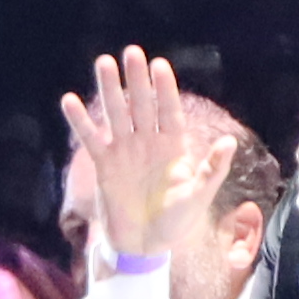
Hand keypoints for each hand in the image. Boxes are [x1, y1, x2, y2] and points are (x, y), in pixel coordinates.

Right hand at [65, 49, 208, 268]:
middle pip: (141, 105)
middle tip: (131, 52)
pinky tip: (69, 100)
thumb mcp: (199, 197)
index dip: (165, 89)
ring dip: (109, 89)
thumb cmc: (175, 223)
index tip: (160, 66)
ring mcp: (125, 151)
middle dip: (137, 80)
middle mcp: (147, 142)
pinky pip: (92, 138)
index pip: (169, 111)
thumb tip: (229, 142)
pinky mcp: (104, 165)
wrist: (144, 247)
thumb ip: (212, 169)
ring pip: (116, 114)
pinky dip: (80, 121)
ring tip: (103, 63)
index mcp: (172, 147)